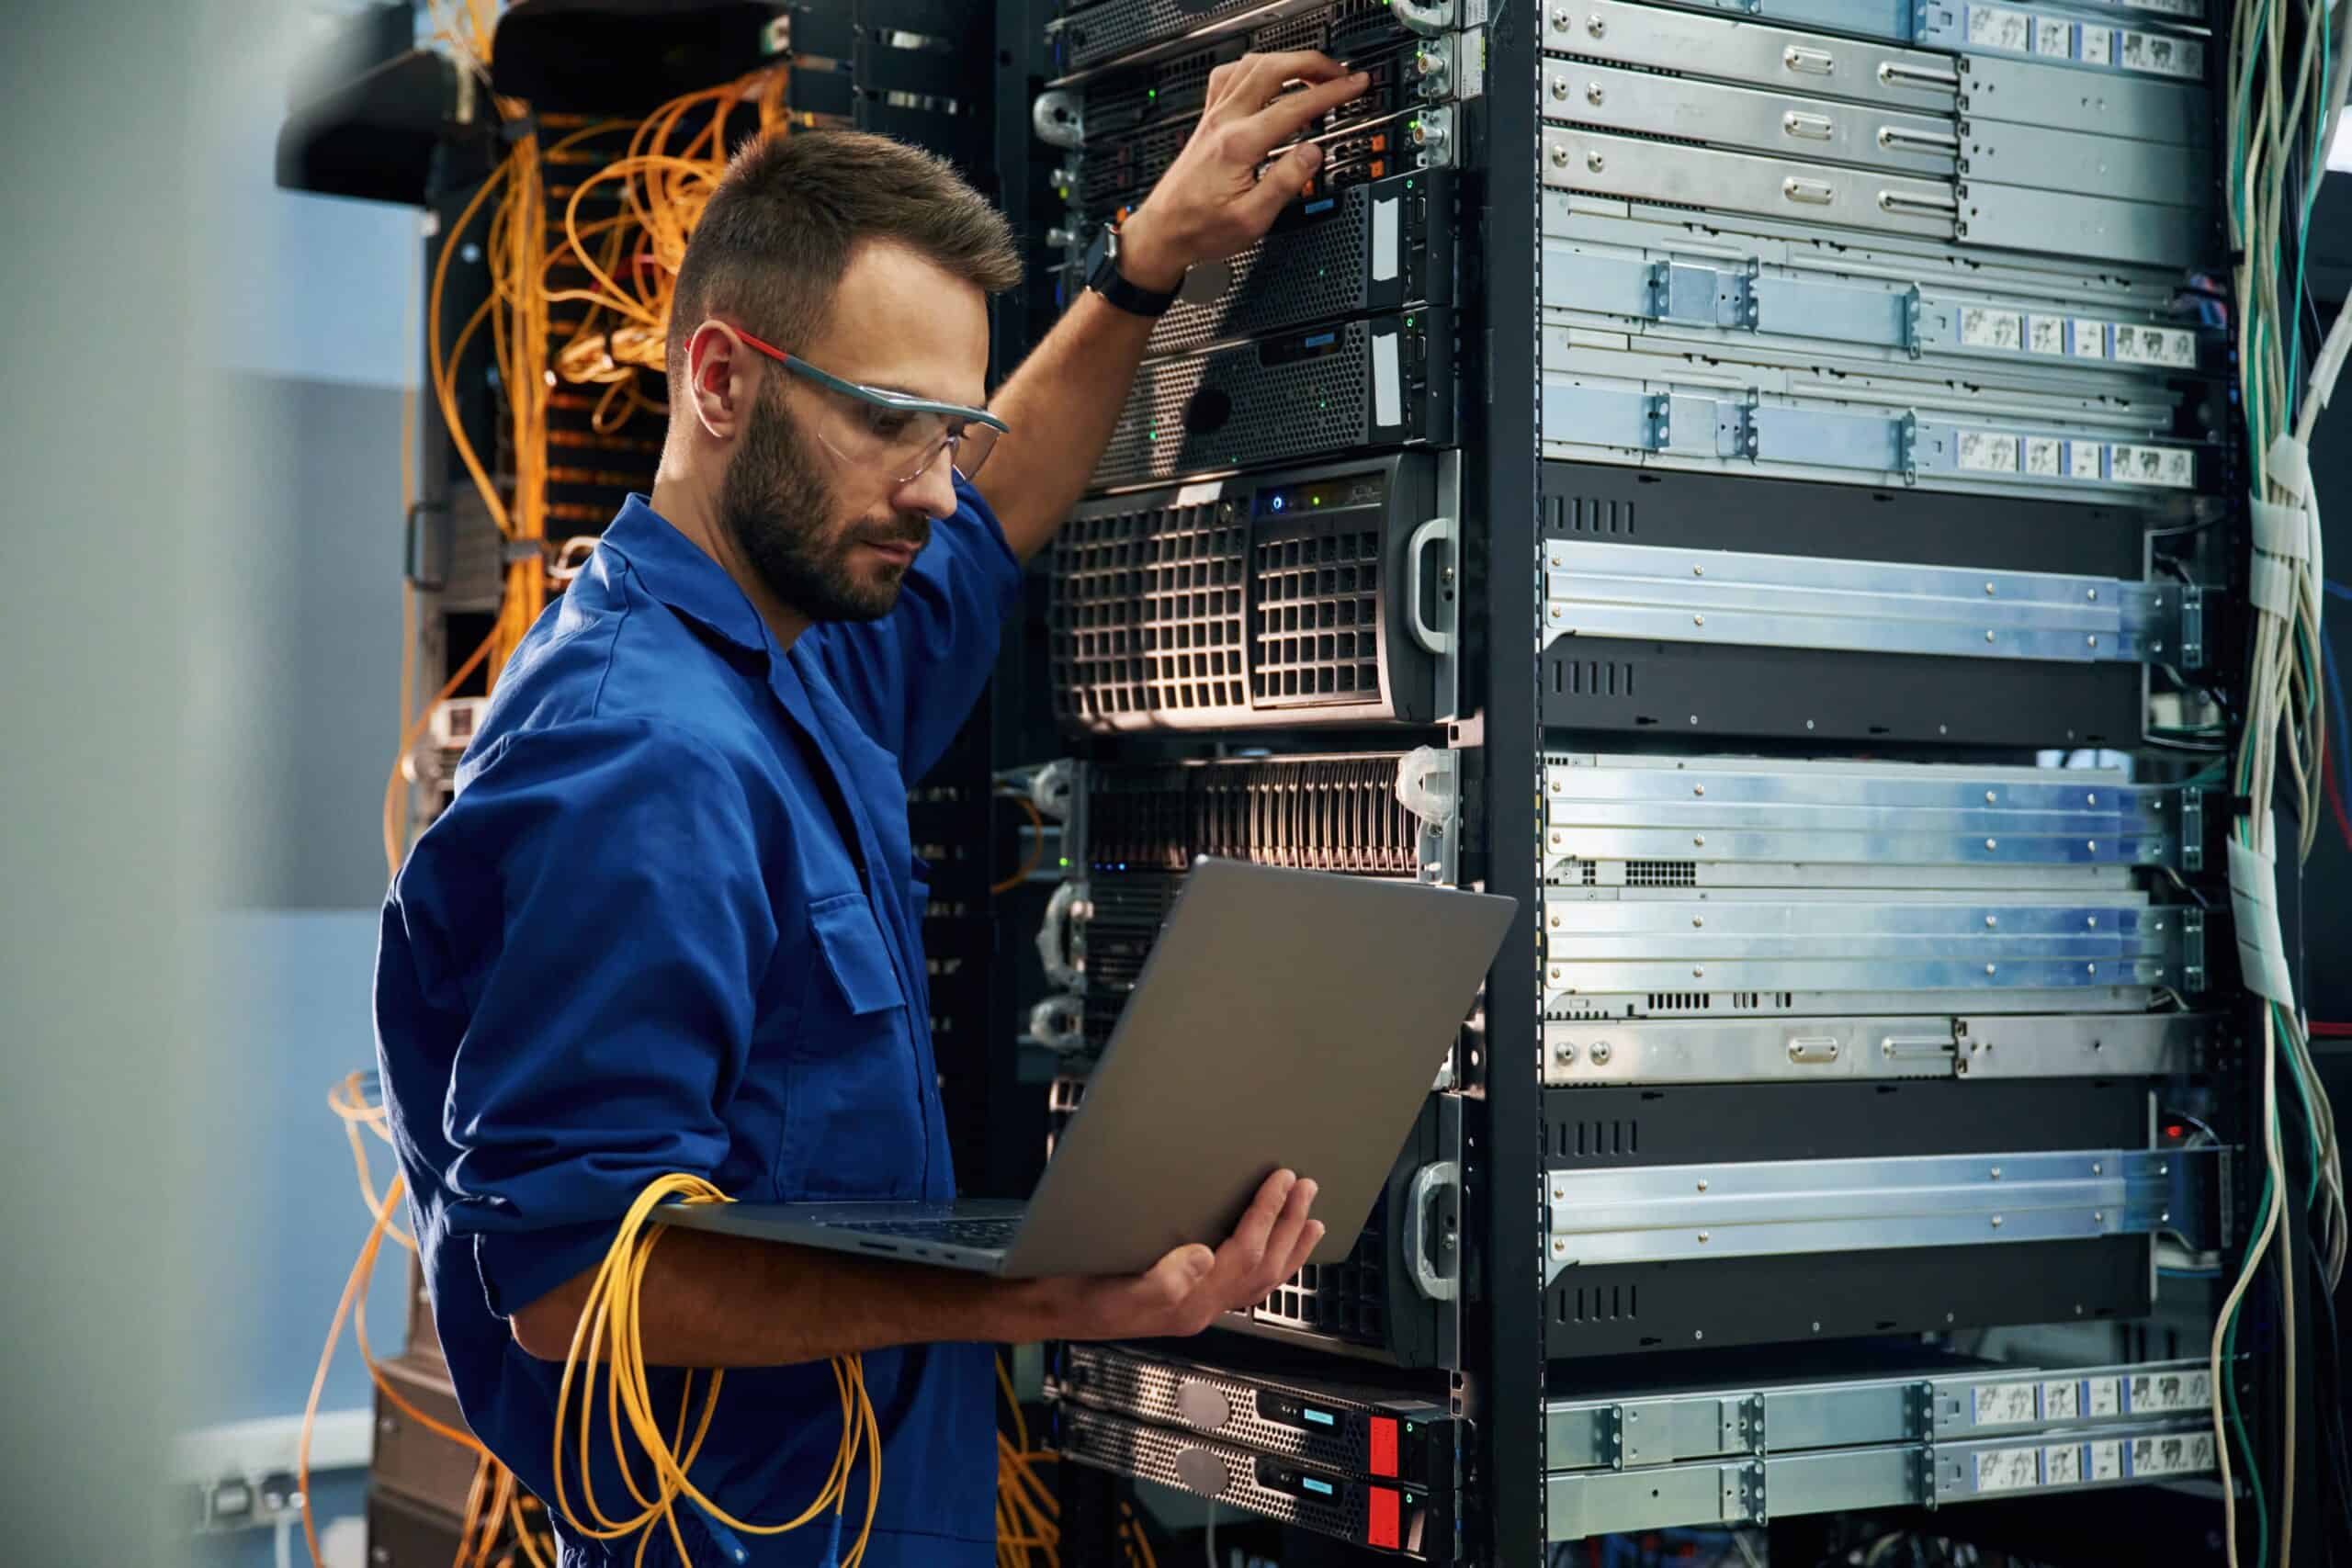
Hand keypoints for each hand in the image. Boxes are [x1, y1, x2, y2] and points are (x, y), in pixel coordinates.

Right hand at [1013, 1169, 1325, 1340]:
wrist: (1046, 1308)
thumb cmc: (1074, 1292)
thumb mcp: (1113, 1286)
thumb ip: (1161, 1279)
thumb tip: (1205, 1256)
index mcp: (1188, 1303)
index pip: (1242, 1253)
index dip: (1267, 1215)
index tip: (1282, 1179)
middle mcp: (1200, 1308)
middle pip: (1262, 1267)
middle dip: (1289, 1225)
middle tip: (1308, 1187)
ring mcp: (1196, 1306)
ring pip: (1259, 1279)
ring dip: (1288, 1246)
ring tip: (1311, 1219)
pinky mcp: (1186, 1300)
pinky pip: (1243, 1283)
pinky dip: (1267, 1263)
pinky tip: (1270, 1249)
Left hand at [1114, 53, 1368, 292]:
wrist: (1162, 233)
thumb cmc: (1201, 229)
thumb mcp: (1252, 219)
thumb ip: (1285, 182)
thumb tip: (1313, 153)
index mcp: (1239, 144)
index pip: (1295, 105)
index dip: (1331, 92)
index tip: (1354, 85)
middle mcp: (1224, 122)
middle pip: (1272, 69)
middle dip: (1311, 63)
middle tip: (1338, 73)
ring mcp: (1213, 117)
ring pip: (1249, 65)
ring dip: (1285, 60)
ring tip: (1311, 71)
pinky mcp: (1207, 121)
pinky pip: (1228, 76)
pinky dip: (1253, 68)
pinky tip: (1266, 77)